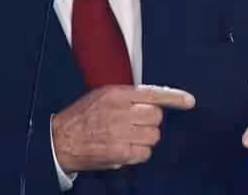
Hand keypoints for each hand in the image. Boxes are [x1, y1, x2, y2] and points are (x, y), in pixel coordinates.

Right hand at [52, 84, 195, 173]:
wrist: (58, 141)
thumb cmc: (81, 118)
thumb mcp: (102, 96)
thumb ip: (128, 96)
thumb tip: (155, 99)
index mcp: (117, 94)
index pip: (153, 93)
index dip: (175, 98)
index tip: (190, 101)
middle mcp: (120, 112)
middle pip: (156, 117)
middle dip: (151, 122)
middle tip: (137, 125)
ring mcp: (120, 133)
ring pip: (153, 136)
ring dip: (145, 138)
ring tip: (128, 137)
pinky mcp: (118, 153)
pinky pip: (145, 153)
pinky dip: (139, 153)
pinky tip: (126, 149)